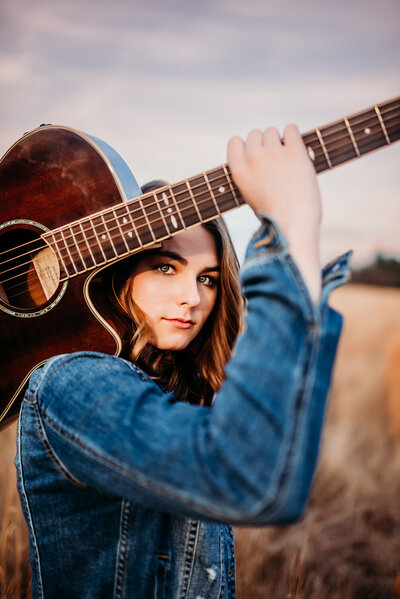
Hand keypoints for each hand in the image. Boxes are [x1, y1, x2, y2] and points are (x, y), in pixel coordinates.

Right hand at [227, 125, 321, 303]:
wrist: (293, 226)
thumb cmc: (274, 218)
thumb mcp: (250, 197)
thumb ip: (251, 175)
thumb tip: (260, 157)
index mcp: (238, 171)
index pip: (235, 142)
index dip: (246, 147)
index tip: (254, 155)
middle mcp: (253, 159)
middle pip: (255, 134)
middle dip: (264, 143)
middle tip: (274, 160)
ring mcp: (274, 154)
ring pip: (272, 131)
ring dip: (279, 140)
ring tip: (286, 157)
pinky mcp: (294, 153)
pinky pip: (291, 129)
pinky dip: (293, 135)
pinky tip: (296, 148)